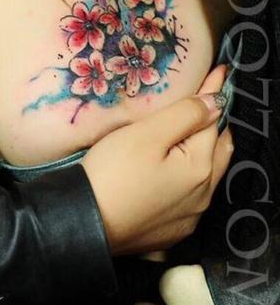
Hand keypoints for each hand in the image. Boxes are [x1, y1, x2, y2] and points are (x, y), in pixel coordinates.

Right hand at [81, 64, 232, 254]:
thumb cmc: (112, 175)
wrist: (83, 225)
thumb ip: (185, 115)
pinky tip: (175, 173)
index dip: (213, 95)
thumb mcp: (147, 135)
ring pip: (207, 177)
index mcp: (200, 167)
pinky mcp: (171, 232)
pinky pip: (191, 199)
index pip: (213, 120)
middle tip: (210, 105)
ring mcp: (188, 217)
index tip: (220, 72)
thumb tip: (215, 102)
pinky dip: (190, 180)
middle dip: (217, 126)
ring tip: (195, 135)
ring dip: (206, 154)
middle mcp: (202, 195)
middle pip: (219, 151)